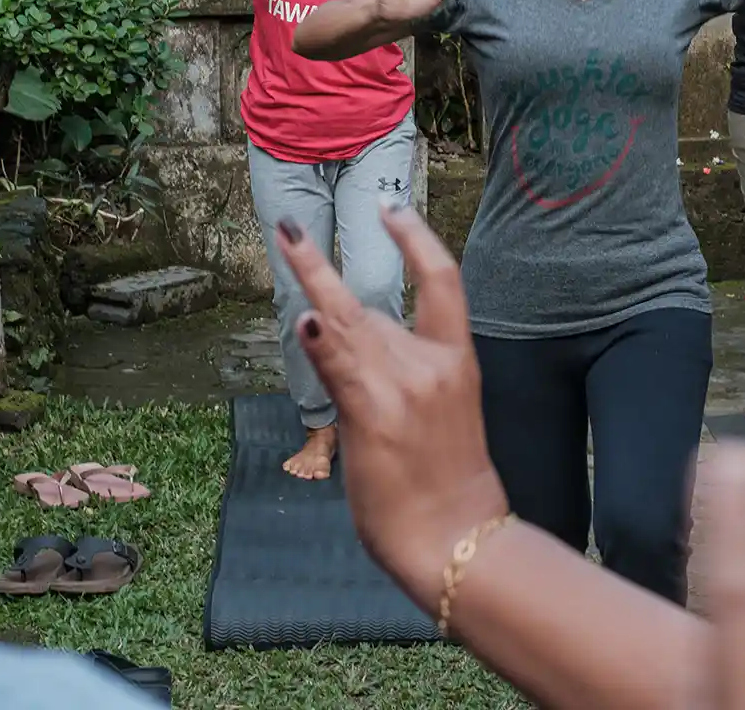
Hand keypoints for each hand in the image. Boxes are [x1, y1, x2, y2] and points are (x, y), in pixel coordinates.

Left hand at [281, 204, 508, 599]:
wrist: (459, 537)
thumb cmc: (448, 484)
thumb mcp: (438, 414)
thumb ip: (399, 373)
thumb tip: (345, 343)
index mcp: (457, 361)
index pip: (442, 281)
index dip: (416, 238)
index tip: (389, 207)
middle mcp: (431, 364)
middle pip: (369, 303)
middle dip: (319, 266)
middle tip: (288, 227)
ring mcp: (403, 386)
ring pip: (347, 323)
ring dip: (310, 282)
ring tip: (284, 242)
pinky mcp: (376, 414)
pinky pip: (340, 367)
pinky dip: (320, 340)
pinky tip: (303, 319)